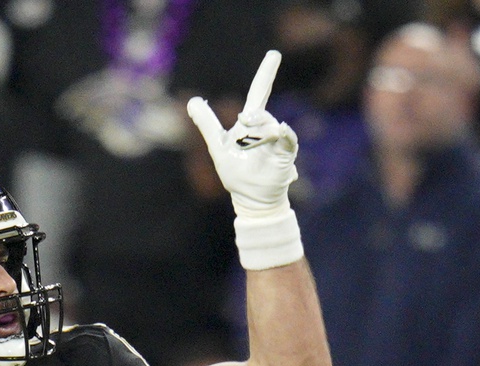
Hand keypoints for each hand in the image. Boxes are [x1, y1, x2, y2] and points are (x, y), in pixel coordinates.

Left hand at [186, 51, 298, 222]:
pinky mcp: (285, 155)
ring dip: (259, 132)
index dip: (266, 74)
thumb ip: (206, 123)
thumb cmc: (236, 173)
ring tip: (250, 147)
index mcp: (250, 124)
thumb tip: (191, 100)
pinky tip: (280, 131)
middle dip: (257, 110)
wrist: (251, 199)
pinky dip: (284, 134)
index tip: (275, 53)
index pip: (259, 93)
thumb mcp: (217, 147)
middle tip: (244, 119)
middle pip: (262, 111)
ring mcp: (277, 141)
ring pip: (269, 126)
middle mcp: (265, 129)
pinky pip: (287, 140)